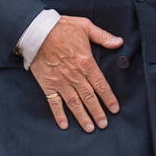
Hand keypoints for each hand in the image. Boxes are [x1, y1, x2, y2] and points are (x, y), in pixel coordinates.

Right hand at [30, 15, 122, 131]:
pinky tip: (64, 125)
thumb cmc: (61, 27)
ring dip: (83, 117)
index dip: (109, 98)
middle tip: (104, 125)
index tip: (114, 109)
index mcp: (86, 63)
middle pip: (89, 98)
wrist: (36, 31)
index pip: (101, 85)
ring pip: (74, 103)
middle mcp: (75, 76)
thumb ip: (103, 36)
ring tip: (90, 128)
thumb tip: (119, 42)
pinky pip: (54, 102)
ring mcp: (61, 81)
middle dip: (98, 112)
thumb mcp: (85, 27)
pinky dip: (58, 114)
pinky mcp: (47, 84)